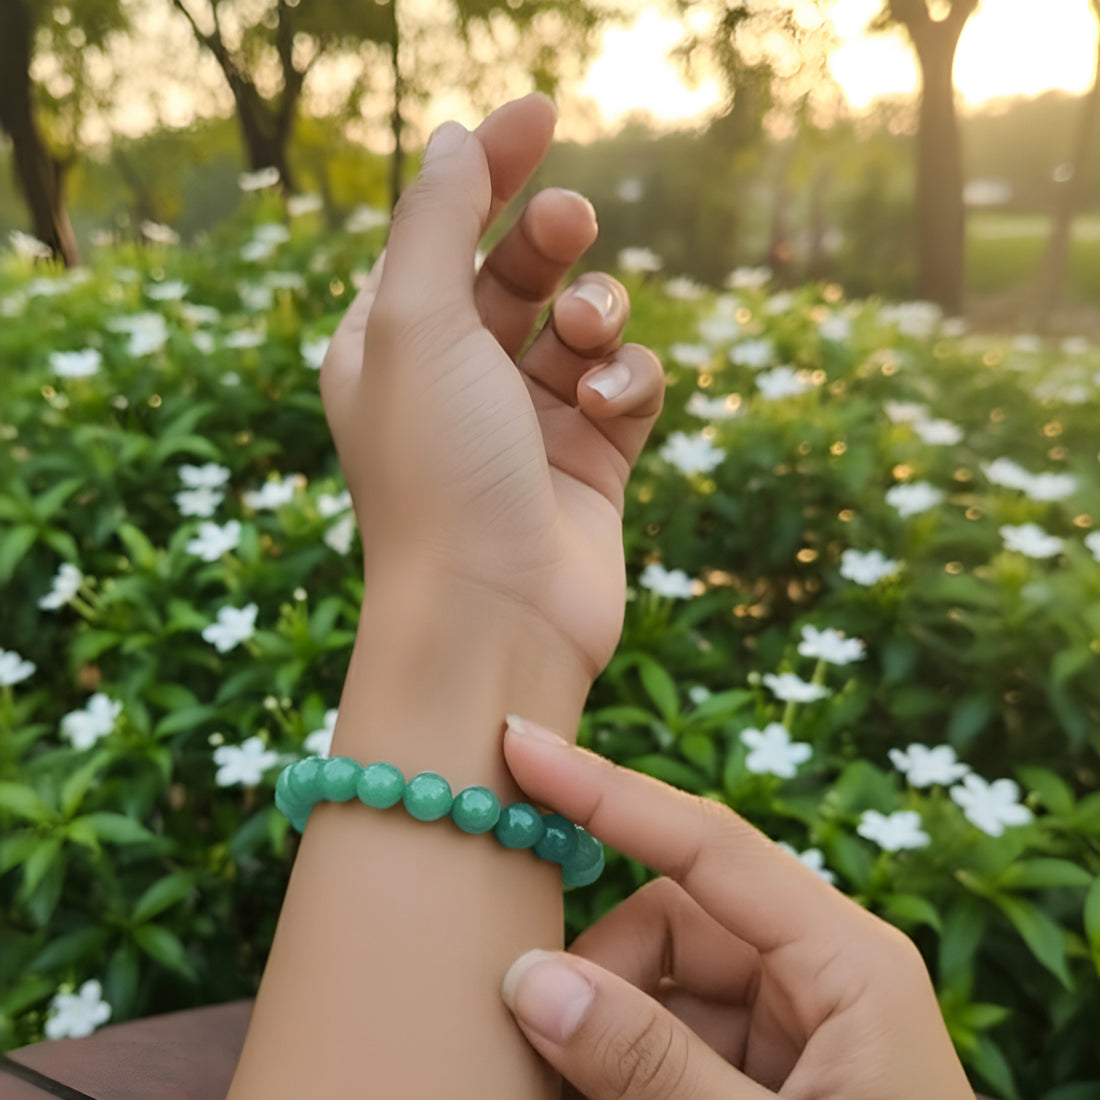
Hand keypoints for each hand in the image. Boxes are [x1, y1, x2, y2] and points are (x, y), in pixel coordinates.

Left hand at [320, 95, 663, 678]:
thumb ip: (436, 220)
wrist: (493, 615)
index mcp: (395, 343)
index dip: (488, 166)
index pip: (443, 230)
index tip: (540, 112)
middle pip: (519, 269)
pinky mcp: (593, 461)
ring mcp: (529, 422)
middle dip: (549, 237)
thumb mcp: (416, 324)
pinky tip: (603, 409)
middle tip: (568, 222)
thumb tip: (456, 139)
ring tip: (585, 342)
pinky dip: (625, 382)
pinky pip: (627, 385)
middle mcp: (460, 379)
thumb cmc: (438, 469)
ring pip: (587, 324)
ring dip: (597, 314)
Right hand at [499, 718, 973, 1099]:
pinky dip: (626, 1060)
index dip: (609, 790)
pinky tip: (597, 1089)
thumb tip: (530, 980)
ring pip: (661, 981)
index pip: (708, 842)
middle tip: (530, 1037)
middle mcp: (818, 970)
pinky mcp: (770, 1066)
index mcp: (846, 959)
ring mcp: (793, 1021)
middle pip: (671, 920)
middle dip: (599, 974)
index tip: (523, 746)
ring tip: (560, 1081)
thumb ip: (649, 1063)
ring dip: (605, 1029)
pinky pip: (674, 1033)